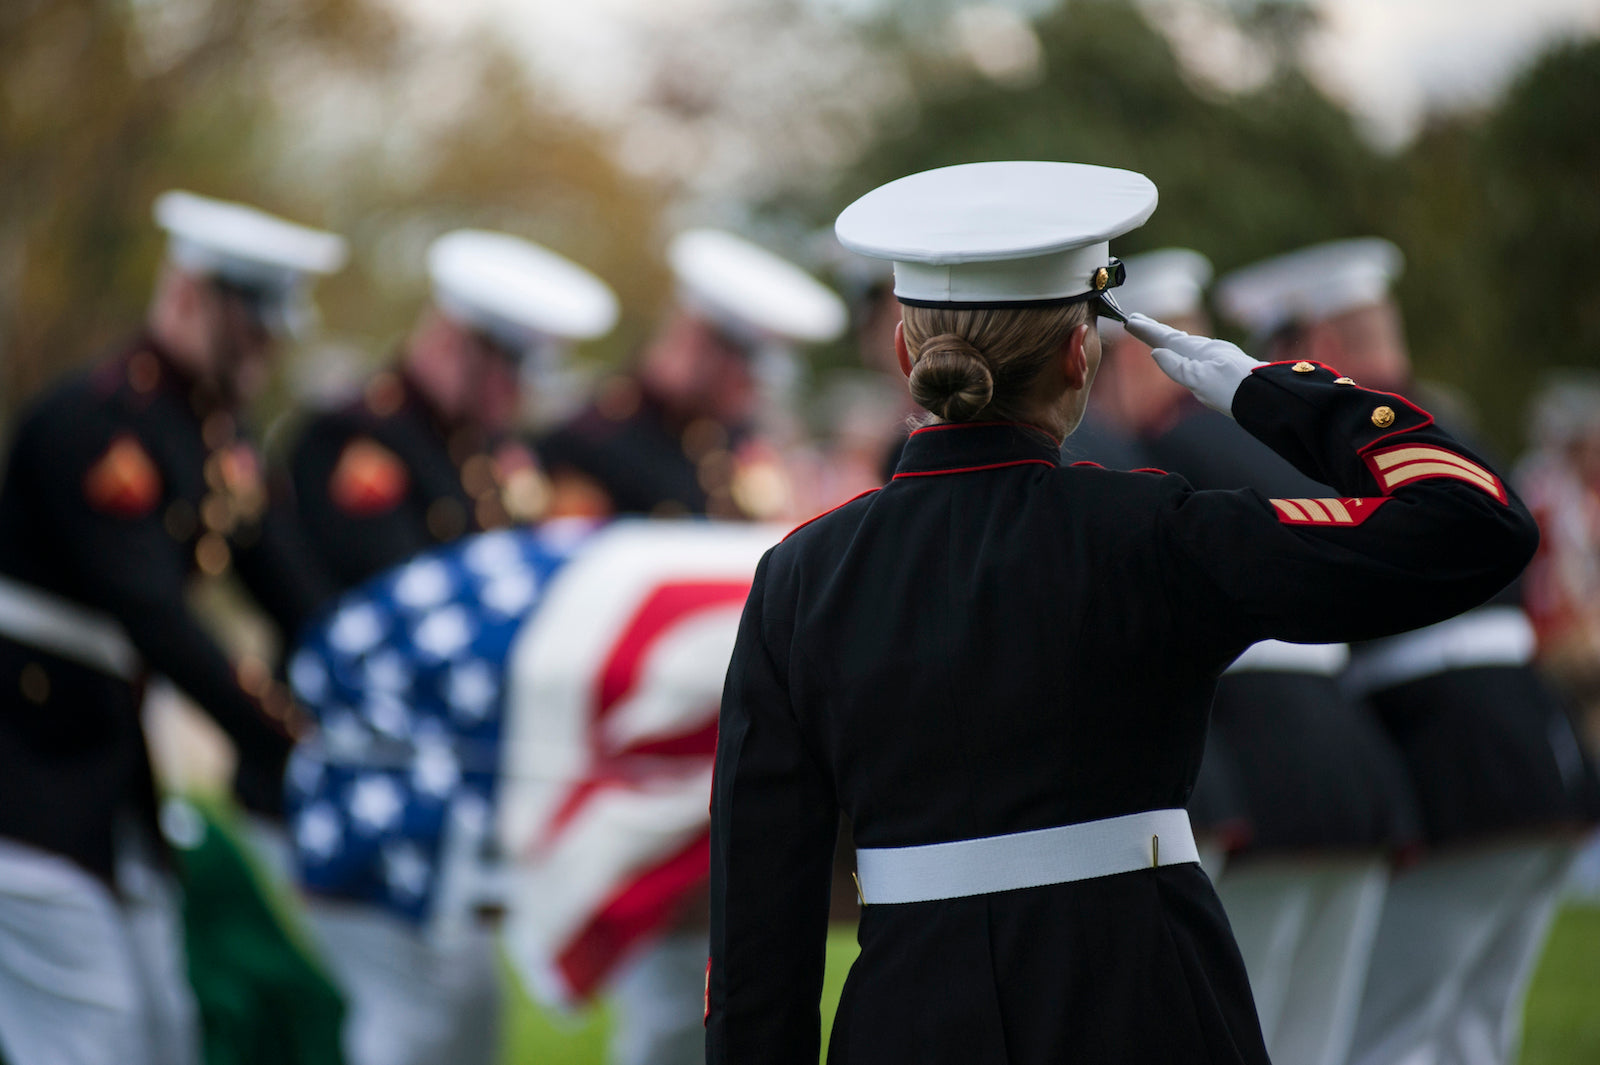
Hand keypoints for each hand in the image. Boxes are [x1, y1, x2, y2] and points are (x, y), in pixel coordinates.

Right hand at [1125, 313, 1264, 417]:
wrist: (1267, 398)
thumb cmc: (1233, 391)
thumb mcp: (1198, 381)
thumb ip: (1176, 366)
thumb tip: (1156, 352)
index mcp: (1200, 351)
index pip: (1168, 338)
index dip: (1147, 331)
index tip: (1129, 321)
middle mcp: (1209, 350)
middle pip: (1177, 337)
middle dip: (1156, 330)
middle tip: (1137, 320)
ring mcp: (1220, 356)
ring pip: (1188, 343)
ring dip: (1171, 337)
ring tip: (1159, 334)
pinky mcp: (1228, 366)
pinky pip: (1199, 351)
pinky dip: (1186, 348)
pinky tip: (1190, 354)